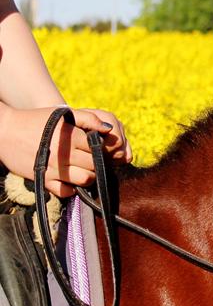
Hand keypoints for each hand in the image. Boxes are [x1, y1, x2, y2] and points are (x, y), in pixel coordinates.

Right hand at [0, 104, 133, 197]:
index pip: (100, 149)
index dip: (103, 148)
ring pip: (84, 180)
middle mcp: (63, 155)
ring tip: (83, 168)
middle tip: (92, 159)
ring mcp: (53, 169)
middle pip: (95, 165)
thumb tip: (109, 129)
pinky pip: (65, 192)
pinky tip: (69, 178)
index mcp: (71, 138)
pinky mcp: (43, 180)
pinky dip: (71, 188)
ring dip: (87, 176)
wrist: (4, 131)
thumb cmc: (36, 120)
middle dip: (97, 162)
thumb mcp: (62, 113)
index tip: (99, 147)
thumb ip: (88, 118)